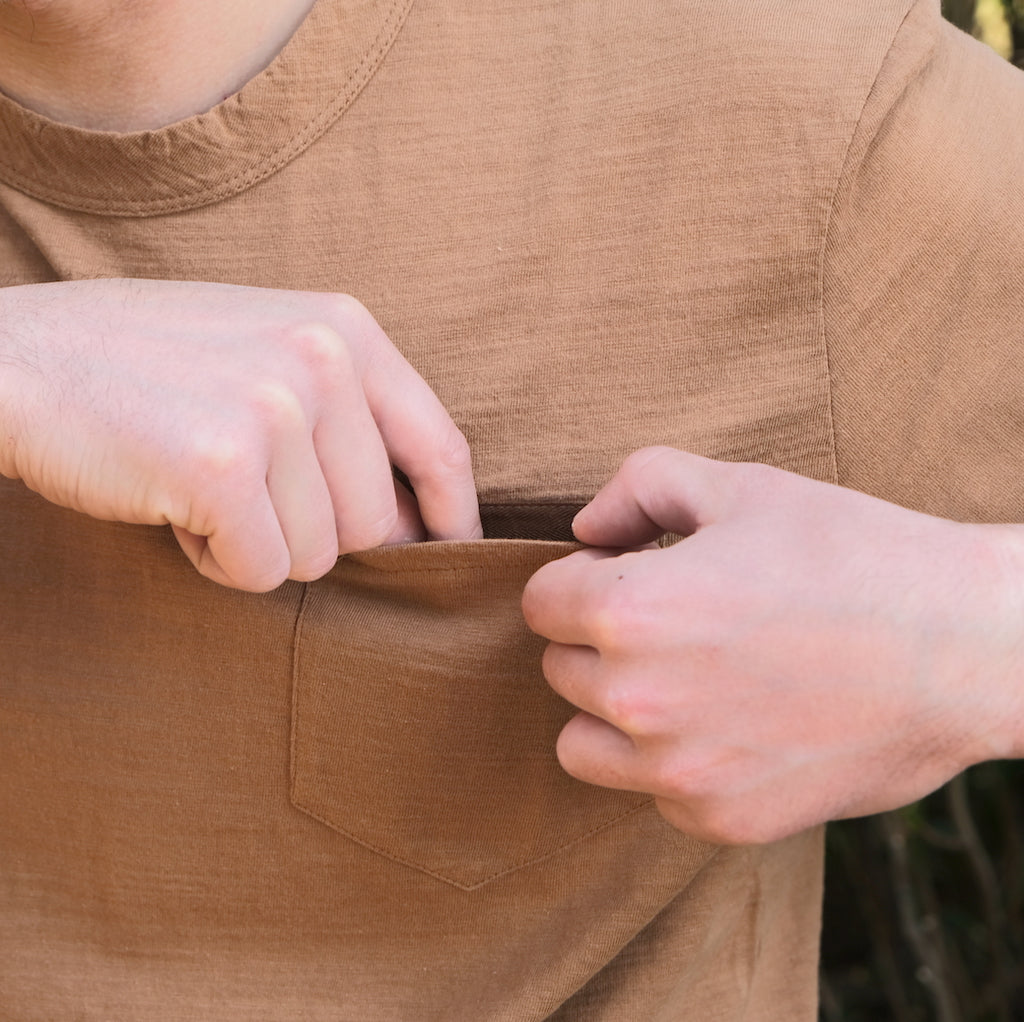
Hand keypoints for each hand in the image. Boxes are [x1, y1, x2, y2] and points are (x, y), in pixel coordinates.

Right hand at [0, 279, 480, 590]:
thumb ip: (348, 417)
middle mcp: (322, 359)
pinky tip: (173, 504)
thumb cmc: (149, 367)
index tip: (450, 555)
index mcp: (346, 329)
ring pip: (319, 555)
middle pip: (376, 523)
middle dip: (313, 533)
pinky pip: (261, 570)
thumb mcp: (267, 354)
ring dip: (258, 543)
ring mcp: (273, 408)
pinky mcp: (221, 465)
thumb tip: (418, 520)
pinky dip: (216, 560)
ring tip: (199, 483)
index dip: (452, 516)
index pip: (441, 446)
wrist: (18, 359)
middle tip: (241, 488)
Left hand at [522, 447, 1023, 843]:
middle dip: (597, 641)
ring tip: (680, 679)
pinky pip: (651, 793)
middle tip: (669, 622)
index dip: (579, 581)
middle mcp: (638, 701)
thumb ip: (639, 487)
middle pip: (559, 669)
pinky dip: (673, 764)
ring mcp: (679, 772)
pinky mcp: (722, 820)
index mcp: (630, 611)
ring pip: (583, 743)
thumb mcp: (741, 485)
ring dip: (612, 712)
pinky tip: (732, 725)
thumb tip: (584, 528)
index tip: (620, 577)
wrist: (964, 646)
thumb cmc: (852, 554)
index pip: (540, 602)